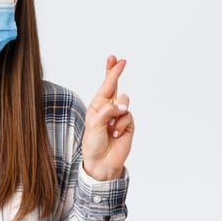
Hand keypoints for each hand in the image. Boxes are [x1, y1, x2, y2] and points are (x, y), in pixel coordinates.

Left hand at [82, 55, 134, 180]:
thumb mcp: (93, 124)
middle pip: (116, 86)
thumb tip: (123, 106)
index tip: (114, 58)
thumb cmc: (93, 143)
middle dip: (116, 73)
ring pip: (124, 102)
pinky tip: (115, 134)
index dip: (110, 71)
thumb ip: (106, 111)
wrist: (102, 162)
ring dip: (115, 114)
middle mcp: (109, 108)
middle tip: (121, 61)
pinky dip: (120, 125)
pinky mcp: (128, 124)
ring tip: (109, 127)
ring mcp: (120, 115)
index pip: (105, 85)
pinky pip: (127, 116)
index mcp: (97, 105)